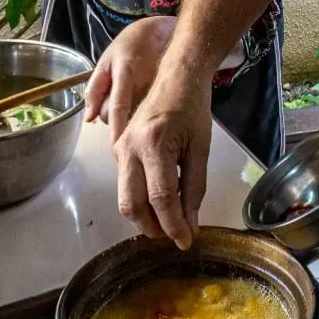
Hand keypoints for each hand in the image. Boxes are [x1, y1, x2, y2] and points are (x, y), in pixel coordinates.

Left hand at [84, 17, 175, 144]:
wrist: (163, 34)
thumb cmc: (131, 46)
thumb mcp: (106, 61)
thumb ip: (94, 89)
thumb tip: (88, 119)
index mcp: (126, 75)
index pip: (119, 107)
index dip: (117, 129)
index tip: (116, 148)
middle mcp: (144, 86)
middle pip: (122, 117)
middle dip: (112, 114)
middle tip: (115, 94)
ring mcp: (158, 93)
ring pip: (135, 119)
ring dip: (127, 115)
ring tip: (131, 93)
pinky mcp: (167, 97)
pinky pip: (147, 115)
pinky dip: (140, 113)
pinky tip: (141, 98)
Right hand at [114, 68, 212, 250]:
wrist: (176, 77)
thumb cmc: (193, 108)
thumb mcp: (200, 149)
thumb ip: (194, 188)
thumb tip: (190, 224)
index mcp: (153, 145)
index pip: (161, 198)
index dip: (174, 225)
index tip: (186, 242)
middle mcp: (129, 149)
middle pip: (132, 205)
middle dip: (153, 228)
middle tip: (175, 236)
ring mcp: (119, 149)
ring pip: (124, 199)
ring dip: (145, 217)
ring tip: (170, 223)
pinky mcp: (118, 149)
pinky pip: (125, 185)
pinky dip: (141, 200)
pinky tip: (160, 202)